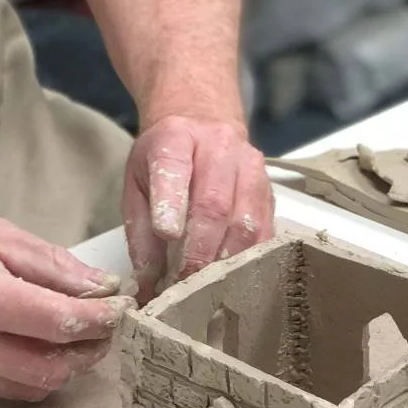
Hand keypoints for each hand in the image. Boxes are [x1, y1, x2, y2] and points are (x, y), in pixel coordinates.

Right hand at [0, 197, 131, 400]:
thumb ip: (50, 264)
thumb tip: (98, 287)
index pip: (58, 324)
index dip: (100, 321)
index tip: (121, 308)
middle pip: (50, 369)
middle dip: (88, 352)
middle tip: (107, 328)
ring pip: (30, 387)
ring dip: (64, 367)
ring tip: (79, 337)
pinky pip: (4, 388)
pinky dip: (33, 375)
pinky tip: (43, 347)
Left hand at [123, 116, 272, 298]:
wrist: (201, 123)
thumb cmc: (165, 159)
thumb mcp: (137, 184)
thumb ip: (140, 233)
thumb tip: (147, 283)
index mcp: (175, 138)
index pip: (174, 167)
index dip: (171, 202)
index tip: (167, 233)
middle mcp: (218, 146)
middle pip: (215, 202)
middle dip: (200, 250)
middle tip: (184, 281)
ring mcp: (250, 166)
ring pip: (247, 220)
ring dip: (226, 259)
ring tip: (207, 284)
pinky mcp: (270, 189)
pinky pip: (266, 230)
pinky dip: (249, 258)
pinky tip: (233, 275)